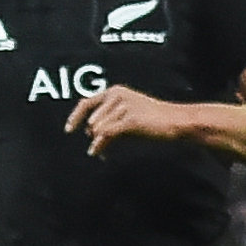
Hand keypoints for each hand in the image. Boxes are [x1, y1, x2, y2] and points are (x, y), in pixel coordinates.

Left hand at [63, 84, 199, 155]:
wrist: (176, 122)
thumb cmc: (154, 120)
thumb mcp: (129, 115)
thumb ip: (110, 119)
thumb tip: (91, 134)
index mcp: (115, 91)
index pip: (86, 103)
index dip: (74, 117)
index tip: (68, 130)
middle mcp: (116, 95)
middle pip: (92, 120)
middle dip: (92, 136)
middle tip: (98, 149)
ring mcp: (123, 106)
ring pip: (98, 129)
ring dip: (98, 143)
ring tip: (102, 152)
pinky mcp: (129, 119)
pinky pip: (106, 134)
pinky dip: (101, 145)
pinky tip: (100, 153)